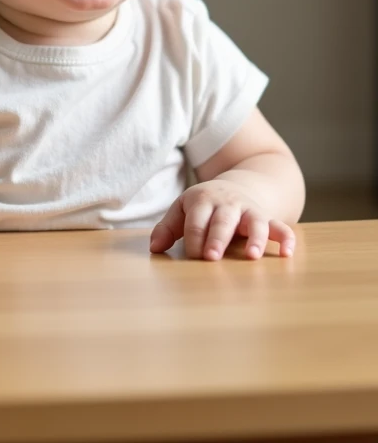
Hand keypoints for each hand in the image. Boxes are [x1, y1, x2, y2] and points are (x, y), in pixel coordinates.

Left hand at [149, 180, 295, 260]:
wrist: (238, 185)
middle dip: (216, 238)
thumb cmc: (205, 205)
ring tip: (252, 256)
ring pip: (254, 221)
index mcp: (202, 200)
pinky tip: (287, 254)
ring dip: (254, 238)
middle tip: (211, 257)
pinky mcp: (267, 217)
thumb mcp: (184, 209)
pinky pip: (280, 226)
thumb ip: (168, 228)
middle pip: (222, 221)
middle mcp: (227, 204)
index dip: (193, 239)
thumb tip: (154, 248)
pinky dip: (285, 238)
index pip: (195, 221)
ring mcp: (249, 210)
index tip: (193, 256)